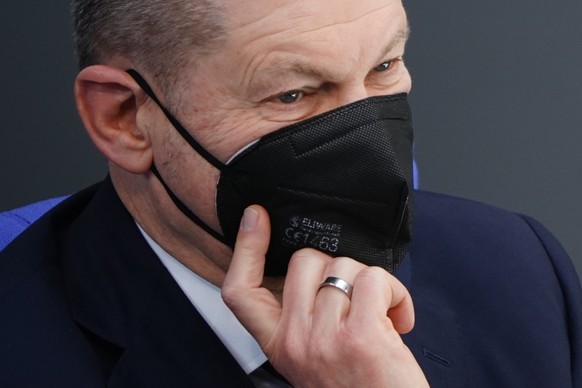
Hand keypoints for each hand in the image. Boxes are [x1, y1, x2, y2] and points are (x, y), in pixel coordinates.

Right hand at [222, 205, 427, 386]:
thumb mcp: (312, 356)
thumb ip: (303, 316)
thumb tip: (317, 267)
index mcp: (278, 344)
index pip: (241, 291)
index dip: (245, 247)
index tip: (255, 217)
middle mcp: (294, 341)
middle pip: (304, 261)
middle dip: (337, 266)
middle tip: (355, 298)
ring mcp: (325, 339)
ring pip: (344, 266)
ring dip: (372, 283)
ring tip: (381, 315)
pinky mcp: (361, 337)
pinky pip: (375, 279)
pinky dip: (395, 292)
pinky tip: (398, 318)